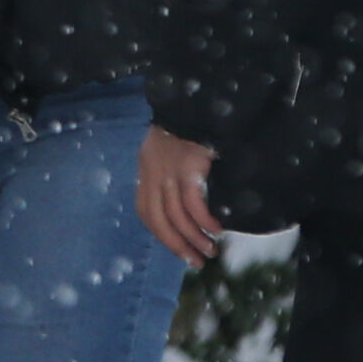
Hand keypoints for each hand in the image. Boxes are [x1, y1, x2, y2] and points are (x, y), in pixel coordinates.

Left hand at [138, 128, 220, 264]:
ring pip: (177, 216)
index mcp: (146, 168)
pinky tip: (216, 229)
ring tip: (210, 251)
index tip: (178, 248)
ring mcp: (169, 169)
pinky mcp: (188, 166)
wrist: (194, 100)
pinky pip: (194, 203)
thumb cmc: (187, 126)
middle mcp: (153, 171)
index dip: (161, 234)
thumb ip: (168, 174)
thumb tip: (182, 207)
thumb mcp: (167, 149)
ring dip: (194, 238)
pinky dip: (204, 221)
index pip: (146, 212)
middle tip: (196, 262)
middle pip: (159, 220)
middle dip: (177, 246)